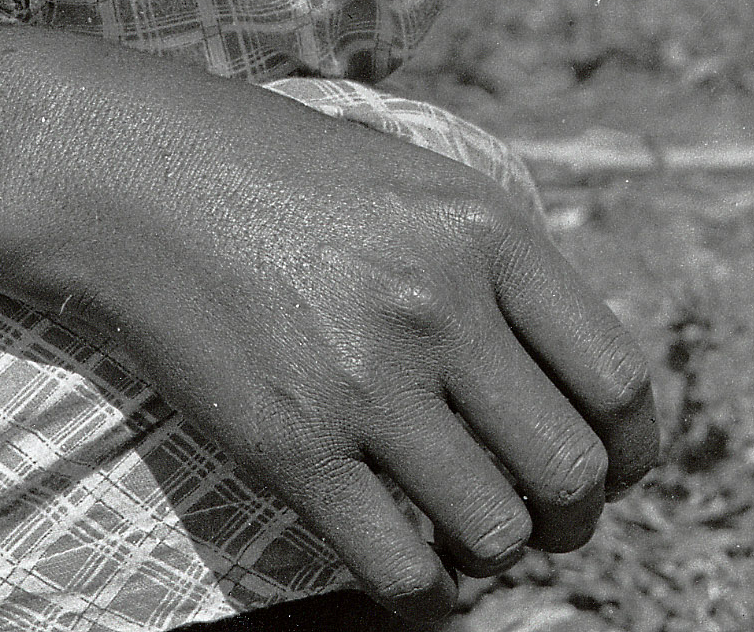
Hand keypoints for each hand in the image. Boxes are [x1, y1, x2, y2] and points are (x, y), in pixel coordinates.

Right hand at [0, 19, 657, 627]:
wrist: (125, 169)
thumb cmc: (264, 165)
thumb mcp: (403, 172)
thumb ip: (487, 258)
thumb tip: (567, 375)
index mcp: (481, 228)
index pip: (621, 383)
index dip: (628, 447)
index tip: (603, 461)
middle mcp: (438, 303)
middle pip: (572, 474)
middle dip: (566, 513)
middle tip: (529, 505)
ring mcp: (365, 378)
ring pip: (498, 532)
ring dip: (487, 546)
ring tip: (454, 522)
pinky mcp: (294, 445)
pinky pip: (404, 570)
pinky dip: (421, 588)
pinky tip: (404, 556)